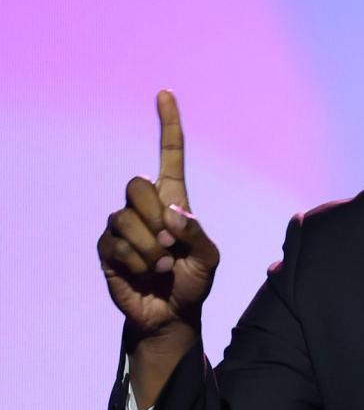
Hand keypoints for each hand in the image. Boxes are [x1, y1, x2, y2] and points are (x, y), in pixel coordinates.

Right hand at [98, 90, 219, 340]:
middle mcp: (146, 207)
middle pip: (136, 184)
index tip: (165, 93)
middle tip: (171, 246)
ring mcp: (123, 226)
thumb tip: (172, 212)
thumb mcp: (209, 258)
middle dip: (154, 215)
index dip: (169, 125)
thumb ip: (196, 233)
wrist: (171, 315)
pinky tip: (145, 274)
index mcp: (174, 200)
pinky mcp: (108, 248)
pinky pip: (117, 243)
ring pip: (125, 217)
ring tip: (162, 266)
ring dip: (151, 247)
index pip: (170, 156)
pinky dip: (138, 261)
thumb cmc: (193, 283)